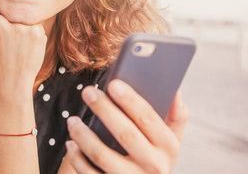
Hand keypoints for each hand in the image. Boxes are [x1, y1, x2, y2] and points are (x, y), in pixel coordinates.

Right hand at [0, 0, 47, 93]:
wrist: (10, 82)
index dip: (2, 20)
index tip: (1, 35)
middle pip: (12, 10)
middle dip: (14, 24)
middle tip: (11, 44)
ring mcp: (17, 26)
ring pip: (25, 17)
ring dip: (25, 29)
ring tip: (19, 48)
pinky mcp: (34, 30)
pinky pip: (37, 25)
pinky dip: (35, 36)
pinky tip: (28, 49)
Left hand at [65, 80, 188, 173]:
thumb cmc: (155, 156)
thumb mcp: (171, 140)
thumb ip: (176, 115)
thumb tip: (175, 89)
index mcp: (168, 146)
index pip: (148, 118)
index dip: (130, 100)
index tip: (112, 83)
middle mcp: (154, 165)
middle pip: (125, 133)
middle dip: (104, 109)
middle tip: (87, 92)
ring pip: (102, 155)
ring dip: (83, 135)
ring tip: (72, 119)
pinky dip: (77, 158)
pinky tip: (71, 143)